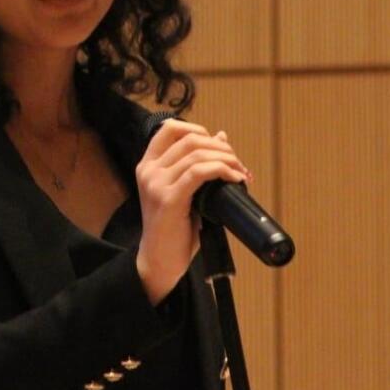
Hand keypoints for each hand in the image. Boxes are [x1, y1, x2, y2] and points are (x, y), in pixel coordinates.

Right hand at [134, 119, 249, 304]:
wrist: (160, 261)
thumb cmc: (175, 229)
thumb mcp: (185, 191)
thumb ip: (198, 165)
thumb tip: (222, 136)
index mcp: (148, 165)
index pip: (169, 128)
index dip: (198, 129)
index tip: (218, 145)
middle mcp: (148, 170)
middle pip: (190, 139)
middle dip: (220, 147)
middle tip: (237, 163)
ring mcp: (156, 184)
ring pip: (197, 153)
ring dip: (226, 159)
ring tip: (240, 172)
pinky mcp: (168, 199)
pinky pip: (200, 172)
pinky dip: (222, 170)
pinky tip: (235, 179)